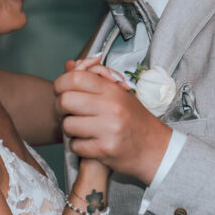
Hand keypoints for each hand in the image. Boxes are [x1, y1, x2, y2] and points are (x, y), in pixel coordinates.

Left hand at [54, 65, 170, 183]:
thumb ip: (93, 78)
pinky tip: (88, 142)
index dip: (61, 84)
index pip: (75, 78)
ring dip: (69, 129)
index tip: (62, 91)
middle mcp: (111, 107)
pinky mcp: (105, 149)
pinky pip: (75, 146)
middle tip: (66, 112)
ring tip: (79, 128)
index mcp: (112, 90)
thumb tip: (69, 64)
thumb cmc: (133, 119)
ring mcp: (108, 129)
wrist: (155, 148)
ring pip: (67, 125)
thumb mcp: (118, 93)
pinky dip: (77, 146)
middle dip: (60, 107)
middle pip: (65, 101)